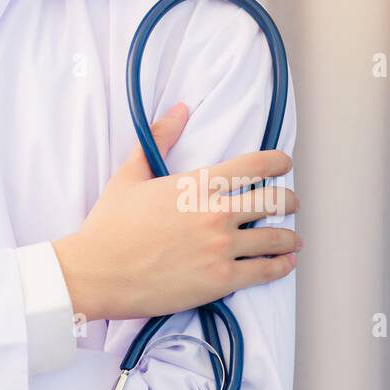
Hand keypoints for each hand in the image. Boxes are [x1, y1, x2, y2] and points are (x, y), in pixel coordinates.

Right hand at [53, 103, 300, 321]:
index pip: (255, 165)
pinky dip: (279, 266)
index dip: (278, 162)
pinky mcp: (220, 280)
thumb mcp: (131, 174)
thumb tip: (178, 109)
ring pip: (275, 238)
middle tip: (291, 204)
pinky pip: (264, 271)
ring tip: (292, 240)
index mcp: (198, 184)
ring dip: (289, 238)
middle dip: (289, 200)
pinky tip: (284, 264)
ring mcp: (221, 248)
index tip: (284, 164)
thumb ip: (160, 139)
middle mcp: (216, 213)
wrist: (97, 272)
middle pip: (275, 200)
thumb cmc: (110, 226)